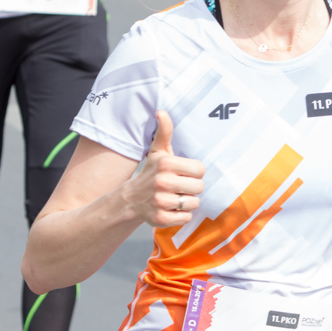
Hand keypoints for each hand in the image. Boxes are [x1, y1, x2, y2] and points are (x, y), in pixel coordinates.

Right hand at [124, 111, 205, 228]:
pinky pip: (186, 218)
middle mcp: (162, 182)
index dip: (194, 173)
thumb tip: (161, 111)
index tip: (184, 173)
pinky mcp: (160, 218)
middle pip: (199, 187)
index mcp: (166, 164)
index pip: (200, 170)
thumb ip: (164, 132)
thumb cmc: (151, 172)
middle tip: (180, 186)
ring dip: (188, 202)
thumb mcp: (158, 151)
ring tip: (175, 197)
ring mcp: (161, 202)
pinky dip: (181, 215)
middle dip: (192, 188)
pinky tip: (171, 208)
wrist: (131, 199)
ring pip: (194, 204)